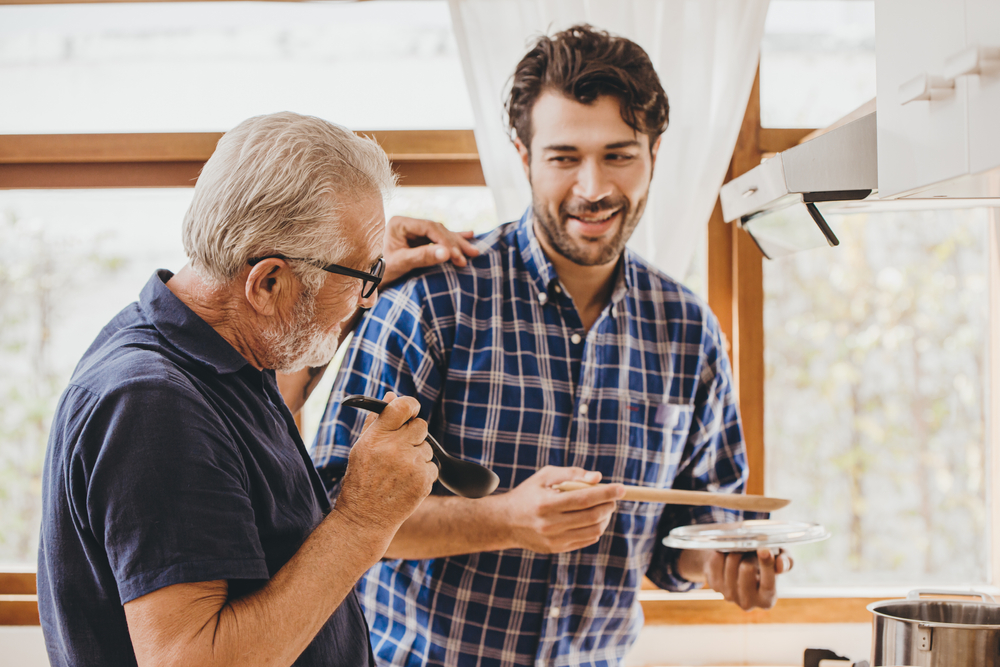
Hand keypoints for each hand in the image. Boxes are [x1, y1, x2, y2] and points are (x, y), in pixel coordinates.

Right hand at [335, 392, 437, 531]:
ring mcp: (411, 465)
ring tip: (399, 471)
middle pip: (421, 425)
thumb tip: (391, 396)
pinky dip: (423, 473)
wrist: (365, 518)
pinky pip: (432, 467)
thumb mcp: (361, 447)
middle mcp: (395, 448)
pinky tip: (406, 482)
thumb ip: (377, 420)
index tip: (410, 409)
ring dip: (417, 456)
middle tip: (402, 447)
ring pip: (427, 448)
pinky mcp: (424, 481)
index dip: (410, 405)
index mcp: (377, 437)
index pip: (403, 406)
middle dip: (414, 434)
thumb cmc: (361, 480)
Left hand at [382, 215, 480, 285]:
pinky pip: (438, 240)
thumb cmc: (379, 271)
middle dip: (454, 244)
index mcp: (400, 223)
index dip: (444, 240)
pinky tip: (470, 235)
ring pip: (441, 235)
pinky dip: (453, 241)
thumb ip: (422, 257)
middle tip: (467, 257)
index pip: (428, 227)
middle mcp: (407, 224)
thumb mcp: (400, 264)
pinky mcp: (418, 241)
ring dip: (457, 244)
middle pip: (437, 230)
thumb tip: (447, 253)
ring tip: (474, 252)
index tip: (455, 255)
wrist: (368, 281)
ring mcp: (413, 232)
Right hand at [500, 466, 624, 553]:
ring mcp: (554, 540)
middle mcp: (550, 524)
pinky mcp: (556, 549)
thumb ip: (572, 474)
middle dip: (608, 505)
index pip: (584, 499)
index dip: (605, 493)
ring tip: (603, 507)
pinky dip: (595, 528)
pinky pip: (586, 540)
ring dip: (605, 518)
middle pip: (591, 516)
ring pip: (593, 530)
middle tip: (613, 497)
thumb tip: (597, 478)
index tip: (621, 488)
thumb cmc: (529, 493)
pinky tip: (592, 519)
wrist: (506, 522)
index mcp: (546, 504)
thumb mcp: (545, 476)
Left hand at [703, 548, 792, 609]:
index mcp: (767, 599)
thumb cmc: (763, 562)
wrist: (738, 563)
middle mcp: (748, 602)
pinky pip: (716, 560)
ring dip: (736, 551)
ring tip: (740, 552)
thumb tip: (779, 565)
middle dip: (749, 554)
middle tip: (751, 550)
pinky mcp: (714, 585)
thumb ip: (785, 562)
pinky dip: (722, 552)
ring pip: (731, 562)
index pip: (768, 582)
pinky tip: (727, 555)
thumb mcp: (779, 561)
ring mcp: (729, 595)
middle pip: (747, 569)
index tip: (763, 550)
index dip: (766, 565)